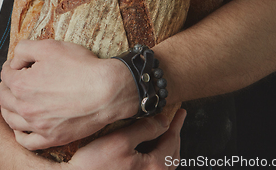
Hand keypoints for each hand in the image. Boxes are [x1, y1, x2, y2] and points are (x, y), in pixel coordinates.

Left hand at [0, 39, 137, 149]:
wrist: (106, 91)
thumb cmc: (81, 68)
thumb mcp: (51, 46)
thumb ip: (25, 49)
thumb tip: (16, 60)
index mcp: (22, 85)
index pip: (6, 74)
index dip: (11, 65)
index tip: (18, 64)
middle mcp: (26, 108)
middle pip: (4, 97)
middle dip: (6, 86)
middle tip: (14, 79)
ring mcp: (38, 126)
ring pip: (11, 120)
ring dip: (9, 108)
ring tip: (14, 101)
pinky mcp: (51, 138)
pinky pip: (26, 141)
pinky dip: (19, 134)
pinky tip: (22, 127)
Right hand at [67, 109, 186, 169]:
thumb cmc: (95, 165)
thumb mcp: (121, 140)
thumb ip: (145, 129)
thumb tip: (163, 121)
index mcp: (154, 167)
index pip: (172, 140)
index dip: (176, 123)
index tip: (181, 111)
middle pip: (172, 155)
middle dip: (174, 136)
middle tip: (175, 120)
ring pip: (164, 164)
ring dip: (166, 146)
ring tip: (164, 132)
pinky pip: (153, 168)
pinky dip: (156, 155)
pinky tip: (148, 147)